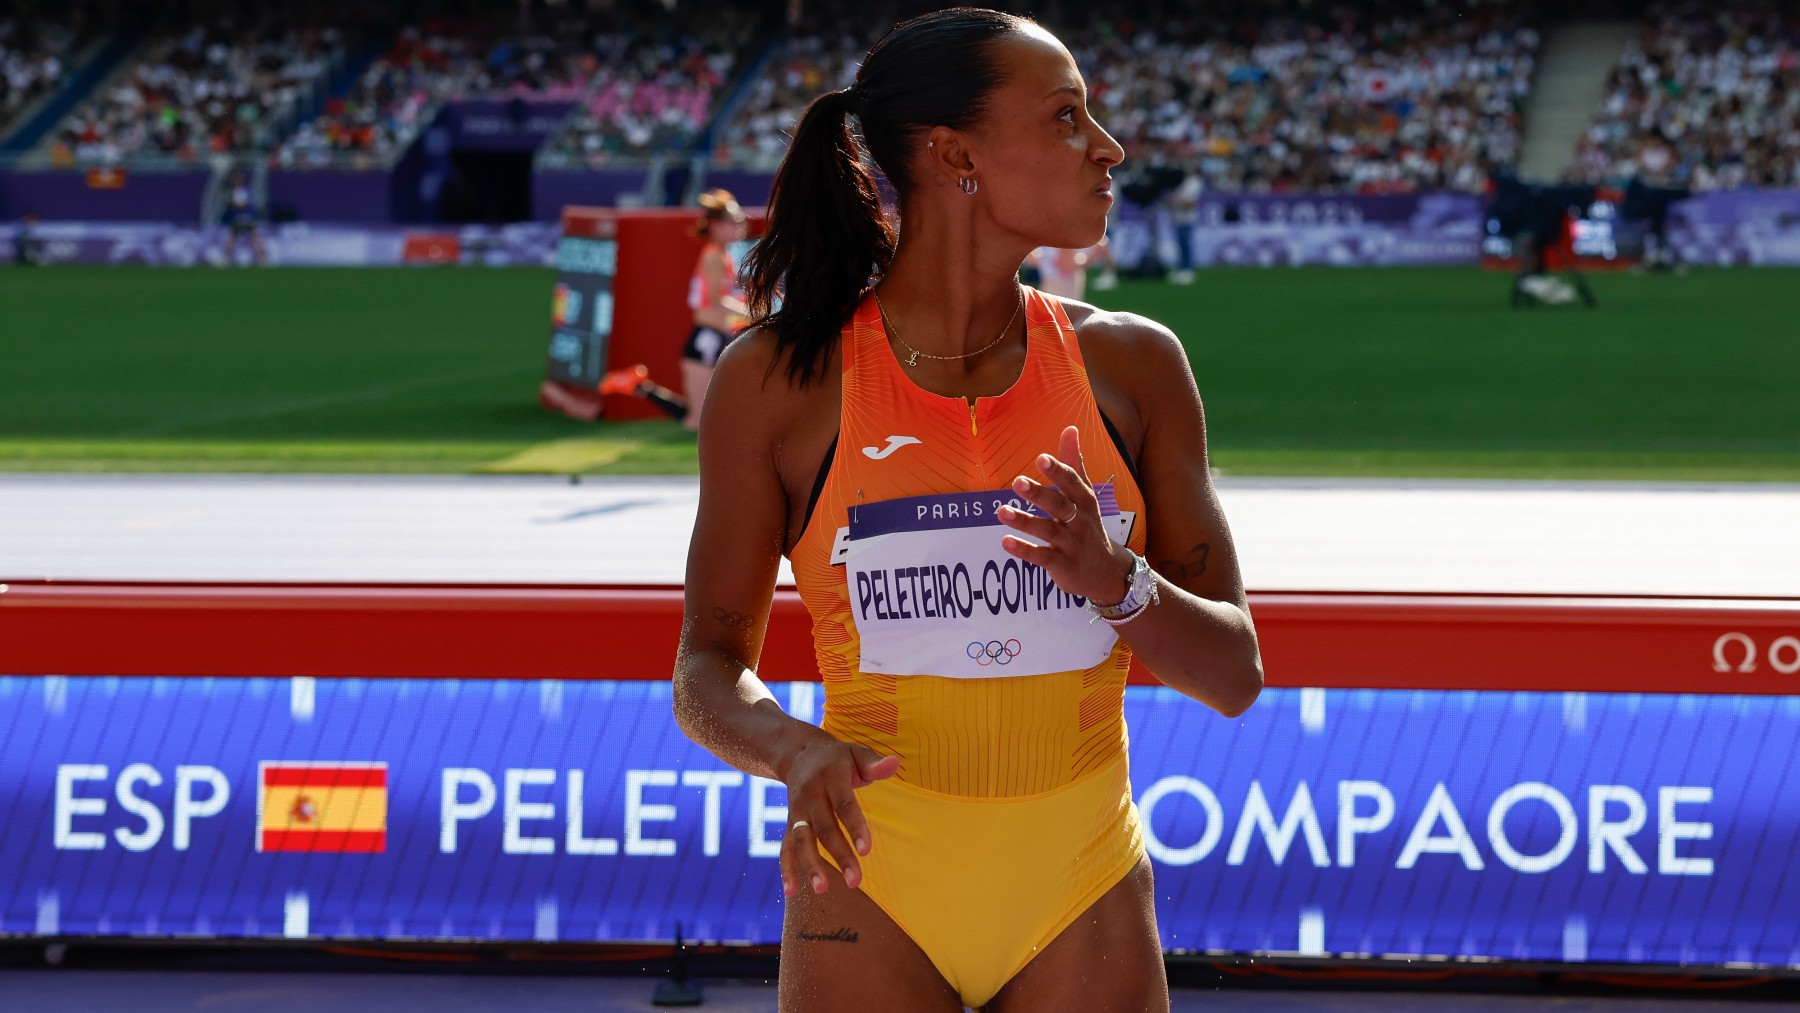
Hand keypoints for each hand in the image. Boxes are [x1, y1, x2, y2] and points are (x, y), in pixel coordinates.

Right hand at [777, 727, 900, 896]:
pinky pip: (785, 847)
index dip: (855, 828)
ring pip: (801, 840)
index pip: (844, 805)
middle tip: (854, 881)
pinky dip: (786, 869)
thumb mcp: (856, 753)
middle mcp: (810, 795)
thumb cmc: (837, 758)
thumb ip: (874, 763)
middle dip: (838, 855)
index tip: (866, 851)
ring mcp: (796, 811)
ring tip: (822, 890)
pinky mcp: (788, 823)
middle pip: (824, 828)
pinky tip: (791, 892)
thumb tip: (894, 764)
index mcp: (830, 777)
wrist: (797, 753)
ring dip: (810, 865)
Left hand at [996, 425, 1134, 606]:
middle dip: (1039, 494)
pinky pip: (1042, 556)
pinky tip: (1005, 542)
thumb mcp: (1085, 495)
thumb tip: (1070, 428)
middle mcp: (1079, 521)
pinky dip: (1024, 550)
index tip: (1041, 459)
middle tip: (1017, 482)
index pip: (1071, 483)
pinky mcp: (1062, 565)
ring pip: (1047, 531)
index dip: (1057, 471)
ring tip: (1001, 511)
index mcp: (1084, 501)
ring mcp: (1071, 544)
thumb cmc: (1089, 526)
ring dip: (1025, 521)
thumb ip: (1074, 463)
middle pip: (1059, 505)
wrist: (1106, 572)